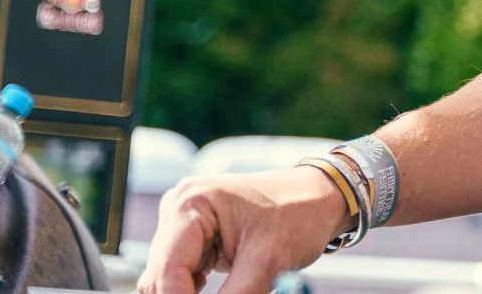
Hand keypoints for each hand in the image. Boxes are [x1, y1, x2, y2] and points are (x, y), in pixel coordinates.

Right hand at [139, 166, 350, 293]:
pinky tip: (224, 286)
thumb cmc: (300, 214)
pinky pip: (180, 275)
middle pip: (160, 276)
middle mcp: (178, 208)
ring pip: (167, 278)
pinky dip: (194, 290)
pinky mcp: (193, 237)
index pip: (167, 271)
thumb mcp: (267, 263)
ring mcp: (183, 221)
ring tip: (237, 284)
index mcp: (191, 203)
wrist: (321, 196)